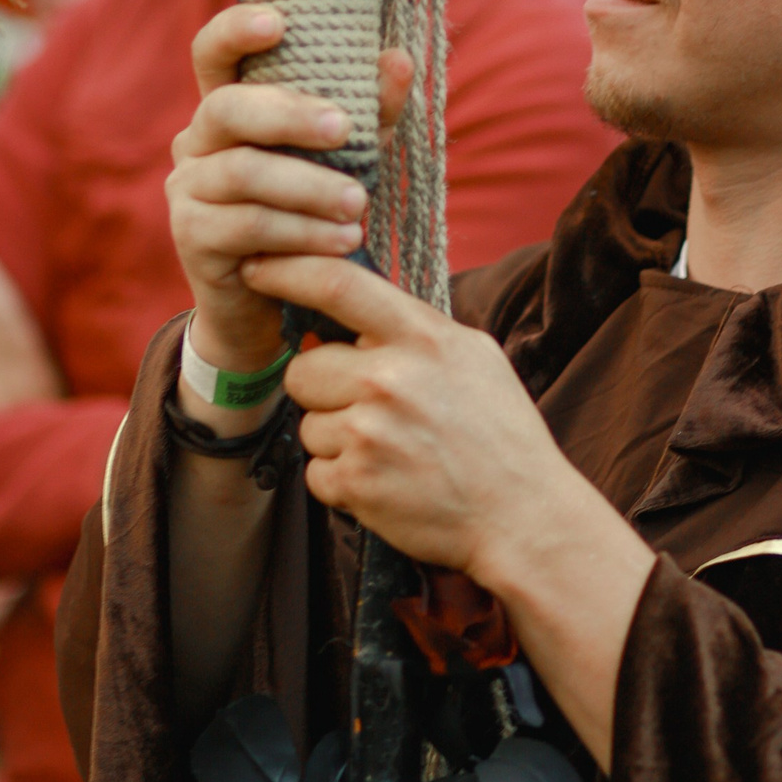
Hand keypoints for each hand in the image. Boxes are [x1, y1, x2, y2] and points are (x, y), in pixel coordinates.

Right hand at [165, 5, 411, 404]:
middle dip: (289, 114)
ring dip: (308, 188)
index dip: (235, 29)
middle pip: (228, 108)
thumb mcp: (347, 160)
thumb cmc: (311, 212)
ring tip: (359, 207)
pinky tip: (340, 243)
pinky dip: (300, 233)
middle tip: (346, 129)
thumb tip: (398, 59)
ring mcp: (187, 189)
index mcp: (229, 108)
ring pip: (243, 174)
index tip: (280, 22)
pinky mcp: (191, 237)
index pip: (212, 53)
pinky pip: (246, 226)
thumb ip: (370, 113)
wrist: (274, 300)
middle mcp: (196, 140)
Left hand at [248, 256, 568, 583]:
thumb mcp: (472, 356)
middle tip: (369, 410)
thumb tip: (352, 311)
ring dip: (337, 441)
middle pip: (303, 369)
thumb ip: (413, 329)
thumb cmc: (501, 435)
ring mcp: (369, 432)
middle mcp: (389, 378)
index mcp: (422, 337)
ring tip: (392, 452)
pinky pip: (316, 472)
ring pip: (309, 425)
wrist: (523, 515)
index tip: (257, 266)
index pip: (336, 284)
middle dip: (322, 390)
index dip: (286, 269)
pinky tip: (387, 482)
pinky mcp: (356, 482)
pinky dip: (342, 481)